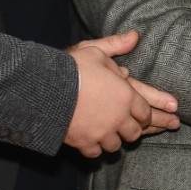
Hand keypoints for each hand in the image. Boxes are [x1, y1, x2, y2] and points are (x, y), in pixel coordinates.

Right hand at [65, 30, 178, 156]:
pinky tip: (93, 144)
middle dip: (132, 130)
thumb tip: (135, 36)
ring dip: (114, 140)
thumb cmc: (72, 68)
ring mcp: (102, 133)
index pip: (145, 111)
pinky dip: (95, 149)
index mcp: (126, 96)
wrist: (45, 90)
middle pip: (134, 132)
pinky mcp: (85, 143)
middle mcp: (118, 118)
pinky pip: (96, 153)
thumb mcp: (95, 50)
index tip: (141, 115)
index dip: (144, 114)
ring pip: (116, 145)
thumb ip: (116, 45)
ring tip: (109, 136)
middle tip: (129, 129)